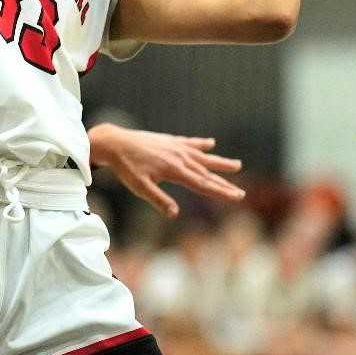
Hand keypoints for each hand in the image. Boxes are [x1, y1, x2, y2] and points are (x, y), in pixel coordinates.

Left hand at [89, 123, 243, 216]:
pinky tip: (211, 143)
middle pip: (206, 173)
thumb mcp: (139, 186)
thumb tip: (175, 214)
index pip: (203, 184)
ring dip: (219, 162)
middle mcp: (179, 157)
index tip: (237, 197)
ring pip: (202, 157)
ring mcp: (175, 147)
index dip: (221, 192)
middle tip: (241, 193)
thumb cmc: (126, 167)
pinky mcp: (168, 141)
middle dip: (224, 183)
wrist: (114, 142)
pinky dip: (200, 143)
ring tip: (237, 165)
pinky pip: (188, 142)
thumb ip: (158, 199)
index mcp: (174, 170)